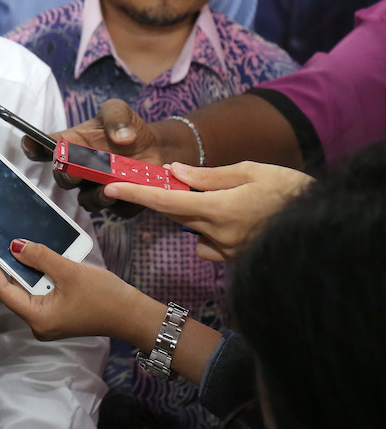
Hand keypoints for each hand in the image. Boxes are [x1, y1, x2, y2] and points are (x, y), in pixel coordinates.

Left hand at [0, 242, 139, 341]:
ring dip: (22, 268)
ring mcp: (49, 319)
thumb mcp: (69, 271)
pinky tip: (36, 256)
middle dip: (4, 265)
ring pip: (27, 289)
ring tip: (11, 244)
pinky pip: (40, 290)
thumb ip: (40, 257)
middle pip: (13, 290)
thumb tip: (15, 247)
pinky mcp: (59, 312)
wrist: (134, 314)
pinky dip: (37, 273)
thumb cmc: (105, 297)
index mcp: (38, 318)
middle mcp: (39, 322)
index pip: (3, 290)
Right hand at [38, 99, 160, 214]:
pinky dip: (124, 203)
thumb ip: (116, 117)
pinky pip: (118, 210)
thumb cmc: (126, 126)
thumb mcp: (119, 111)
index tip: (30, 143)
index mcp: (72, 145)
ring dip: (94, 197)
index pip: (44, 147)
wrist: (153, 145)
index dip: (33, 147)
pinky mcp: (121, 201)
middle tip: (73, 171)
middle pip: (63, 178)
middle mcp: (80, 169)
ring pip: (87, 200)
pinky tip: (132, 193)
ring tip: (106, 189)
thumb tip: (123, 137)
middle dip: (66, 175)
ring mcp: (97, 188)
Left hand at [104, 161, 314, 260]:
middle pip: (176, 215)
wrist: (324, 225)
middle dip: (168, 198)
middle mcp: (218, 236)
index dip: (136, 195)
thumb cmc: (289, 191)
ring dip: (196, 215)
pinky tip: (234, 221)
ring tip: (226, 201)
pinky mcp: (235, 262)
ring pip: (193, 231)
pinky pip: (210, 245)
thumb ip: (209, 176)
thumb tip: (175, 172)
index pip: (166, 202)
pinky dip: (211, 232)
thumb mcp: (251, 171)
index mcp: (219, 209)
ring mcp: (227, 253)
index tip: (110, 189)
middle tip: (170, 179)